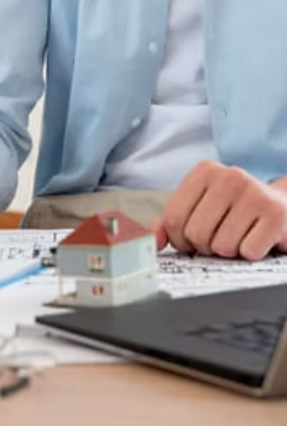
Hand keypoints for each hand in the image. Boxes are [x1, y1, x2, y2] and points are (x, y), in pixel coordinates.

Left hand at [154, 161, 286, 259]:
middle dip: (205, 248)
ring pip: (221, 246)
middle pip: (196, 233)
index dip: (180, 240)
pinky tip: (257, 240)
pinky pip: (248, 252)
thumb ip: (173, 220)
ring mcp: (254, 194)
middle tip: (220, 240)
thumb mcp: (203, 206)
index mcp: (205, 171)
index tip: (191, 242)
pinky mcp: (275, 215)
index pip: (173, 217)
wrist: (285, 207)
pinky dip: (250, 254)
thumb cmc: (237, 211)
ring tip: (239, 238)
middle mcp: (229, 176)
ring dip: (229, 252)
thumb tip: (151, 240)